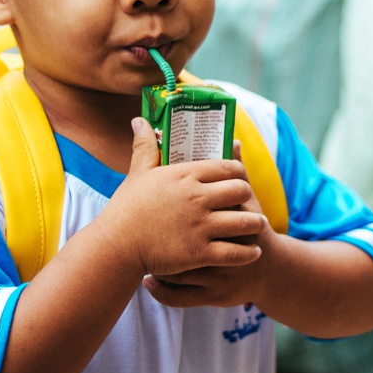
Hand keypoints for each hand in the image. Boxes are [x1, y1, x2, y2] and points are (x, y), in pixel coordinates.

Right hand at [101, 119, 266, 278]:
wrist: (115, 246)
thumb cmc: (126, 209)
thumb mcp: (137, 173)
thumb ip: (144, 146)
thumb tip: (139, 120)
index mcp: (185, 176)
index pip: (227, 167)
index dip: (239, 171)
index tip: (240, 177)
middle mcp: (197, 198)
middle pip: (241, 190)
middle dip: (247, 195)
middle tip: (248, 201)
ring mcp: (200, 226)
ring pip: (245, 221)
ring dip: (254, 223)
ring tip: (257, 225)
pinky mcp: (200, 252)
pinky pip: (236, 252)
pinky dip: (249, 252)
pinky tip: (253, 251)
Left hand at [145, 175, 275, 308]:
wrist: (270, 269)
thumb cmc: (252, 226)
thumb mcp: (247, 199)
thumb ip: (234, 170)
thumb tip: (232, 137)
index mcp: (230, 216)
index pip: (197, 208)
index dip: (171, 205)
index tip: (148, 202)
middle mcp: (224, 246)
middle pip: (182, 240)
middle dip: (157, 237)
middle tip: (134, 230)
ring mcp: (219, 273)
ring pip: (178, 273)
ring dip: (155, 267)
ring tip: (134, 259)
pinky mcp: (215, 296)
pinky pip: (182, 296)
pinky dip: (162, 291)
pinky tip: (147, 282)